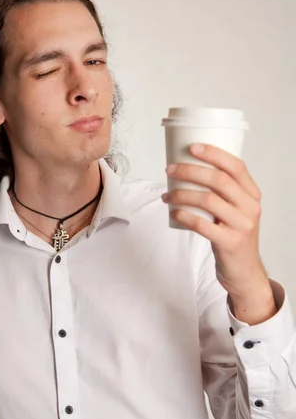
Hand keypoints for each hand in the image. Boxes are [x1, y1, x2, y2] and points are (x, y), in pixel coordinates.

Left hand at [162, 143, 269, 300]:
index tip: (192, 147)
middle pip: (219, 181)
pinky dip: (185, 216)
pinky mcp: (230, 243)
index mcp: (252, 194)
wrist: (244, 270)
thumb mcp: (235, 210)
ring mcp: (242, 226)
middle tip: (170, 170)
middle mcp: (251, 207)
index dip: (214, 154)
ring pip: (209, 201)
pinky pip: (203, 225)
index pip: (236, 166)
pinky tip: (174, 212)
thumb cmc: (233, 234)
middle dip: (190, 171)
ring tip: (167, 195)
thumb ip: (222, 192)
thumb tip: (188, 168)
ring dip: (182, 194)